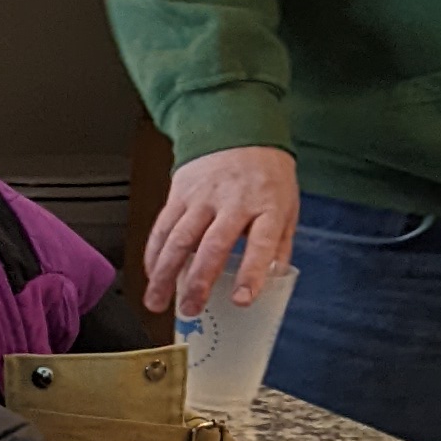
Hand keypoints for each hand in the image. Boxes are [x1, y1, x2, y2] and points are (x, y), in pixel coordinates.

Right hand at [143, 145, 297, 315]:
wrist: (237, 130)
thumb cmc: (266, 174)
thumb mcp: (288, 205)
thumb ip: (280, 244)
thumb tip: (273, 280)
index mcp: (268, 206)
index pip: (261, 243)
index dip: (250, 273)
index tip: (241, 300)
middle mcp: (234, 201)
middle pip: (212, 246)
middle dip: (198, 282)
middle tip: (190, 310)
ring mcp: (203, 196)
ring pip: (178, 239)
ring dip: (165, 274)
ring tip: (158, 302)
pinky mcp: (179, 193)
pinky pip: (162, 227)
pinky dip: (154, 254)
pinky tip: (152, 274)